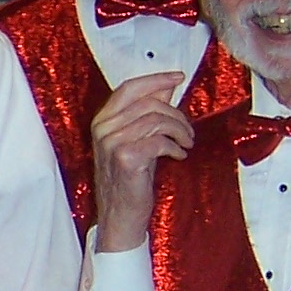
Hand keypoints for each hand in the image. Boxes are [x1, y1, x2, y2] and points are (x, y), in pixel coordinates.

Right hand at [92, 71, 194, 254]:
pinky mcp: (126, 158)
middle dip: (177, 115)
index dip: (156, 80)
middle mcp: (103, 129)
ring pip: (157, 120)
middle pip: (149, 103)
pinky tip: (178, 155)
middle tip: (188, 131)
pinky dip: (175, 147)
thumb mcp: (136, 140)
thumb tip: (166, 87)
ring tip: (186, 143)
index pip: (130, 88)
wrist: (119, 214)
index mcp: (102, 120)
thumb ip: (147, 112)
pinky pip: (159, 140)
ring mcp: (112, 143)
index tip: (178, 77)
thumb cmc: (128, 178)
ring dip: (180, 131)